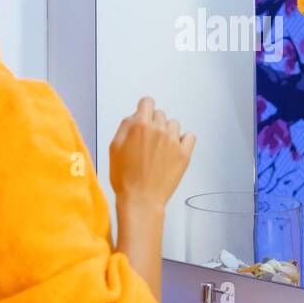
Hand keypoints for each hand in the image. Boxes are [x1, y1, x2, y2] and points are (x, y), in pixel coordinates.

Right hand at [109, 96, 195, 210]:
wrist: (141, 200)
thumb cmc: (125, 178)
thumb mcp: (114, 147)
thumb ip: (125, 126)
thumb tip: (134, 116)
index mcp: (140, 126)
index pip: (147, 102)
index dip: (144, 109)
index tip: (144, 115)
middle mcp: (158, 130)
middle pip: (160, 114)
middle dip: (153, 123)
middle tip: (148, 141)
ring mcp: (173, 142)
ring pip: (174, 124)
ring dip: (167, 132)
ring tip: (159, 148)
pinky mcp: (184, 154)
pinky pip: (190, 136)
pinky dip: (184, 140)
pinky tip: (174, 149)